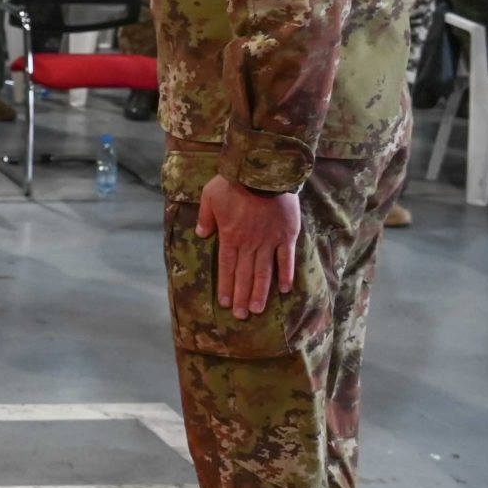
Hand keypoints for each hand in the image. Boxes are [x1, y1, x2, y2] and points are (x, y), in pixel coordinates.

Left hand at [194, 174, 299, 316]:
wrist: (264, 171)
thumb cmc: (234, 182)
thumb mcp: (210, 196)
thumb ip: (205, 217)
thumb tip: (200, 234)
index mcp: (230, 237)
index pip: (226, 268)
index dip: (226, 286)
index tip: (226, 304)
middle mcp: (249, 244)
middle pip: (244, 275)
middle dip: (242, 297)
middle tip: (242, 316)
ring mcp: (269, 241)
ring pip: (264, 272)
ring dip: (260, 292)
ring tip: (258, 310)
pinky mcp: (287, 235)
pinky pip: (286, 259)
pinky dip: (285, 274)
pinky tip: (284, 289)